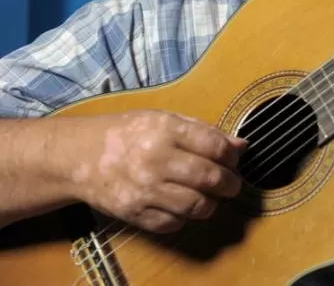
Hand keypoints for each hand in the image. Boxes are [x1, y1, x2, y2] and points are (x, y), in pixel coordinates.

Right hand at [67, 110, 245, 232]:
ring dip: (211, 204)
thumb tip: (242, 145)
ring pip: (196, 206)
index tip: (233, 160)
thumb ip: (205, 131)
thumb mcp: (166, 119)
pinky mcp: (134, 213)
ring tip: (210, 197)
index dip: (232, 156)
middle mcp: (156, 160)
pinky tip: (182, 206)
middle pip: (210, 178)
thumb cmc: (128, 133)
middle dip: (230, 184)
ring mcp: (144, 189)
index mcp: (166, 131)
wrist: (81, 156)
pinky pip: (173, 223)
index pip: (216, 147)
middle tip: (231, 184)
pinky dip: (184, 218)